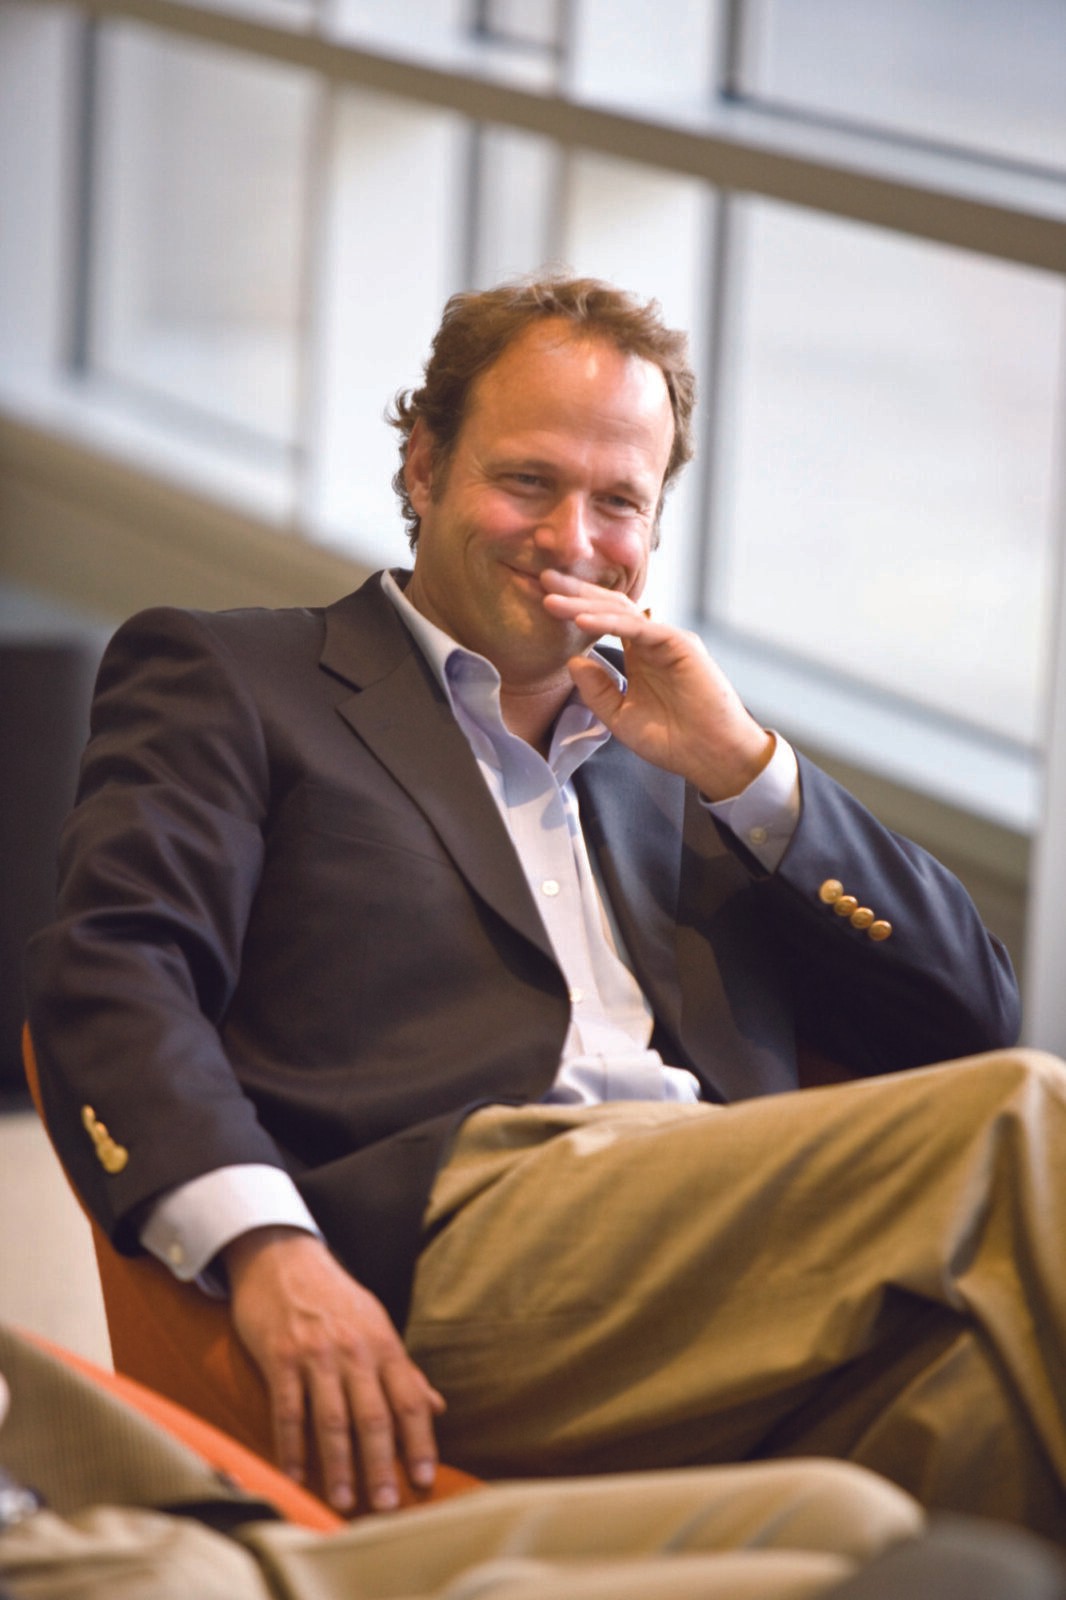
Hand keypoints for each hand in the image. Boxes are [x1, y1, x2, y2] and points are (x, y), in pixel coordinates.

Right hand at [224, 1226, 445, 1513]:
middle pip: (373, 1416)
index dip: (419, 1442)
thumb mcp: (375, 1323)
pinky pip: (288, 1409)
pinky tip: (295, 1475)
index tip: (424, 1480)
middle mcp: (354, 1350)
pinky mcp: (280, 1357)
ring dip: (339, 1465)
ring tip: (343, 1500)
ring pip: (332, 1419)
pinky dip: (291, 1446)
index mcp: (383, 1344)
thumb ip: (403, 1369)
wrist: (283, 1257)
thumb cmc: (334, 1298)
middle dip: (381, 1465)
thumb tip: (436, 1405)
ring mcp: (316, 1354)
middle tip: (386, 1505)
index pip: (409, 1401)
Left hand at [539, 570, 772, 798]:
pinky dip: (609, 622)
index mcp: (638, 655)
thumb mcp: (620, 717)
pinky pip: (638, 628)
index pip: (603, 620)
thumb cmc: (673, 740)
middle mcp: (651, 641)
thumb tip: (573, 660)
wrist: (712, 757)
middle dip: (575, 592)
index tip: (542, 600)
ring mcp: (666, 639)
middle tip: (543, 578)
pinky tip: (581, 620)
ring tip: (551, 599)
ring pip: (620, 612)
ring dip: (584, 604)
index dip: (574, 608)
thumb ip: (598, 690)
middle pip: (609, 606)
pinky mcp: (680, 644)